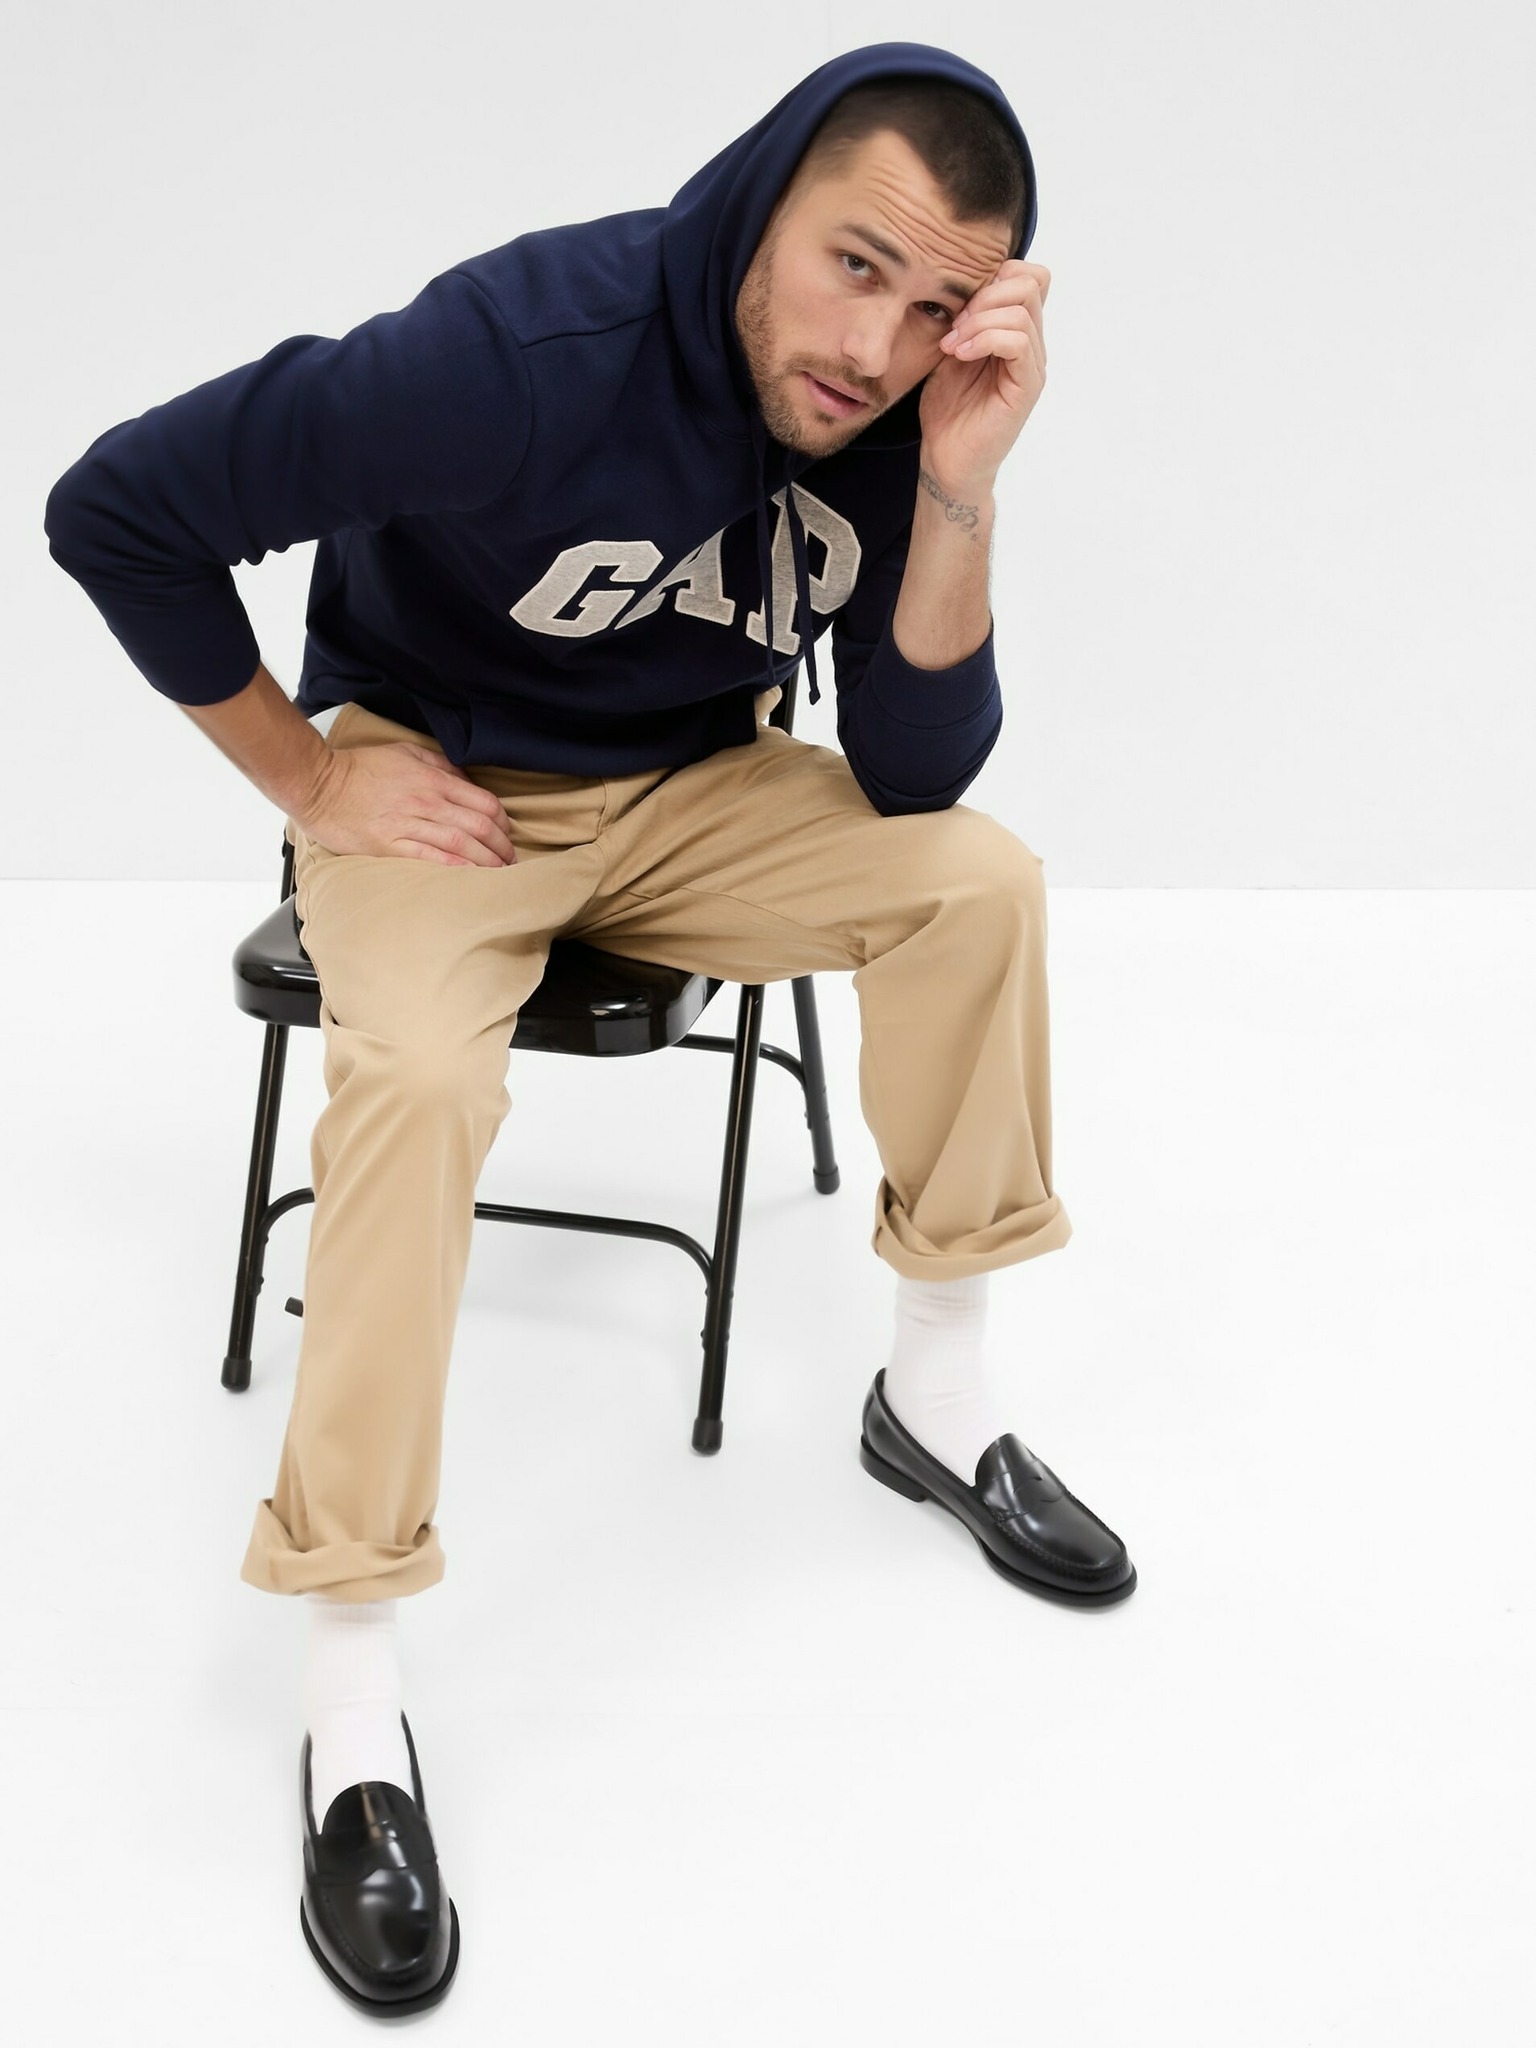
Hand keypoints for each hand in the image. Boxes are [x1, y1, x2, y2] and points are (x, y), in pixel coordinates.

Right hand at [299, 740, 517, 865]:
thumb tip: (465, 779)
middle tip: (511, 859)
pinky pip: (432, 859)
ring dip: (487, 861)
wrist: (318, 784)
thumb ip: (439, 764)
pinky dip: (457, 870)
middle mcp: (426, 802)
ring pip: (461, 845)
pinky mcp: (390, 846)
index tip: (507, 832)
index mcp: (432, 779)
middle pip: (479, 826)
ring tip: (500, 873)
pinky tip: (472, 878)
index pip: (483, 802)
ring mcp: (408, 825)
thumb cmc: (359, 768)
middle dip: (502, 846)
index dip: (503, 821)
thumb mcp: (405, 752)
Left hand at [920, 260, 1049, 494]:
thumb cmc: (947, 409)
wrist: (946, 458)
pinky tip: (960, 355)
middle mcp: (1032, 345)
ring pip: (1022, 310)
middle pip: (1031, 282)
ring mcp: (1032, 366)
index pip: (1029, 275)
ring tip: (952, 345)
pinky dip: (984, 339)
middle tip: (954, 326)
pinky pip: (1018, 342)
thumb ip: (965, 318)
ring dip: (979, 321)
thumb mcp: (951, 350)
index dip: (995, 277)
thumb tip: (963, 282)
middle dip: (985, 294)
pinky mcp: (1027, 387)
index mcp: (1016, 331)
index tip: (960, 307)